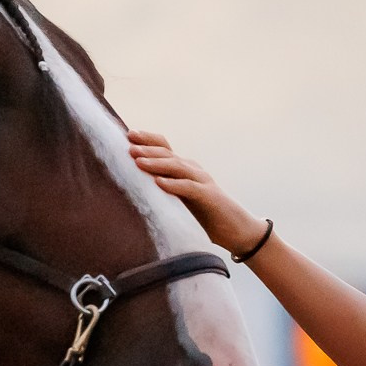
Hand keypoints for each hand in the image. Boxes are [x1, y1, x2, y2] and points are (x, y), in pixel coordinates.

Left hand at [128, 131, 267, 256]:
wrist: (237, 230)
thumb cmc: (205, 217)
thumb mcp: (179, 200)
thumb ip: (163, 191)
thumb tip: (134, 189)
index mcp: (185, 169)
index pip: (164, 149)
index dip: (148, 140)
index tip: (128, 135)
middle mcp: (193, 171)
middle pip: (168, 154)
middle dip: (147, 148)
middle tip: (128, 146)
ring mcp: (202, 182)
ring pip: (177, 167)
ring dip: (157, 163)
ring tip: (138, 161)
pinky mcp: (209, 197)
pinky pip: (189, 188)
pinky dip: (174, 184)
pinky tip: (159, 183)